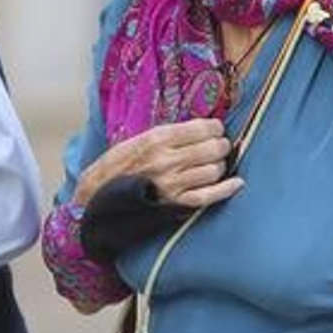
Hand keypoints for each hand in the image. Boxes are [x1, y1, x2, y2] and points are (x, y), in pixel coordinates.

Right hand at [73, 118, 240, 208]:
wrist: (96, 199)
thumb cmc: (116, 168)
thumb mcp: (136, 141)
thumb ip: (166, 135)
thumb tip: (199, 128)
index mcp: (156, 139)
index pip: (202, 128)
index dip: (215, 128)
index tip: (215, 130)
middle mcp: (166, 159)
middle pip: (213, 147)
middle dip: (220, 146)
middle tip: (218, 147)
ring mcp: (172, 183)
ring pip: (214, 170)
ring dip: (219, 166)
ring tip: (214, 165)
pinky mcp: (175, 204)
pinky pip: (209, 195)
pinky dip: (227, 189)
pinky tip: (236, 183)